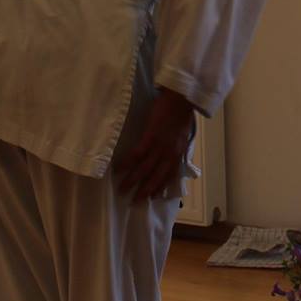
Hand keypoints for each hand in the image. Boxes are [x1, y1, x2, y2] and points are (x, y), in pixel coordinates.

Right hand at [112, 88, 196, 202]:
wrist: (181, 99)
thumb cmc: (180, 114)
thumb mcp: (182, 136)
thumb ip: (176, 148)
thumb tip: (169, 157)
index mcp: (177, 154)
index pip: (168, 177)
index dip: (159, 188)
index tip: (151, 198)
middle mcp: (169, 154)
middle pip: (156, 177)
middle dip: (144, 191)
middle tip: (133, 202)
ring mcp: (160, 147)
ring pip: (145, 169)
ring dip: (132, 181)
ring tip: (121, 189)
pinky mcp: (151, 137)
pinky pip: (137, 154)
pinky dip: (127, 163)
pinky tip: (118, 169)